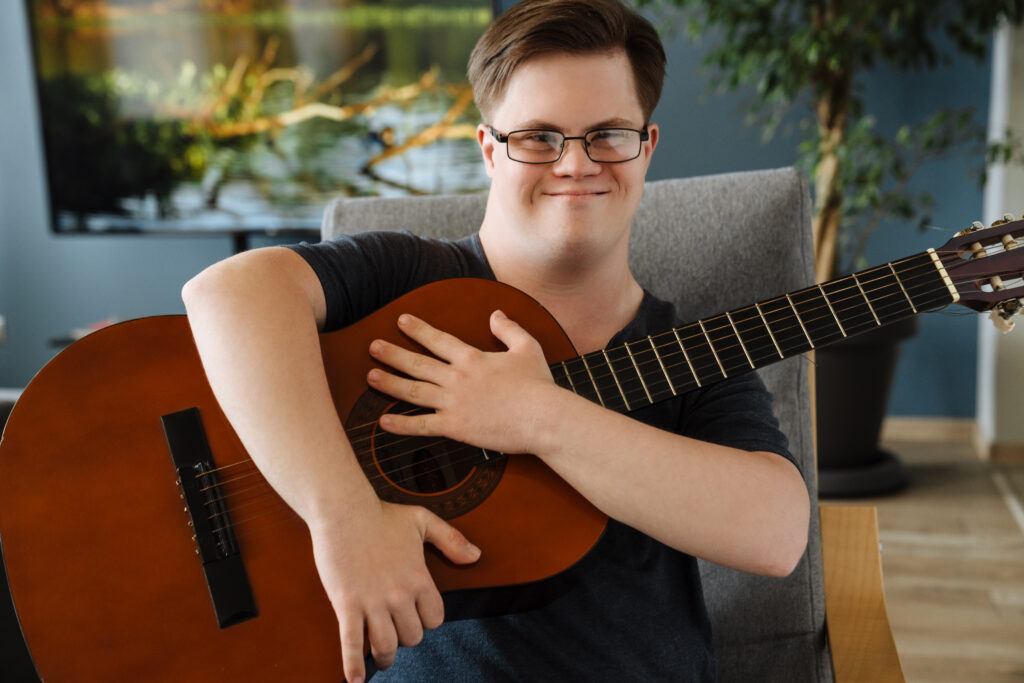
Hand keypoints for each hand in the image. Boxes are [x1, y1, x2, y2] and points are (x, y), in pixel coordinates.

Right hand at [310, 499, 480, 682]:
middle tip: (395, 632)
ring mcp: (373, 602)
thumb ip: (452, 540)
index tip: (416, 617)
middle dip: (405, 637)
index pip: (435, 619)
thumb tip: (476, 556)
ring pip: (386, 645)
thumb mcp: (423, 522)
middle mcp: (400, 595)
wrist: (344, 509)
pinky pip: (351, 642)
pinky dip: (353, 665)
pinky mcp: (347, 604)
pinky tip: (354, 681)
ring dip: (385, 658)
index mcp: (420, 578)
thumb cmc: (382, 514)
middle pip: (412, 636)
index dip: (427, 620)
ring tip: (381, 661)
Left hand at [366, 310, 556, 454]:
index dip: (418, 330)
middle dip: (393, 354)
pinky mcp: (456, 427)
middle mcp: (457, 378)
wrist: (543, 417)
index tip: (401, 321)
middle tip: (372, 346)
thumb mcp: (527, 348)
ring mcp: (454, 403)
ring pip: (414, 391)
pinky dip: (401, 425)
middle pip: (418, 363)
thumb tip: (496, 314)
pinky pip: (422, 426)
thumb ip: (509, 329)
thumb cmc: (538, 385)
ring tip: (370, 376)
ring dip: (390, 383)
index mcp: (472, 358)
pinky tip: (383, 422)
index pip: (438, 340)